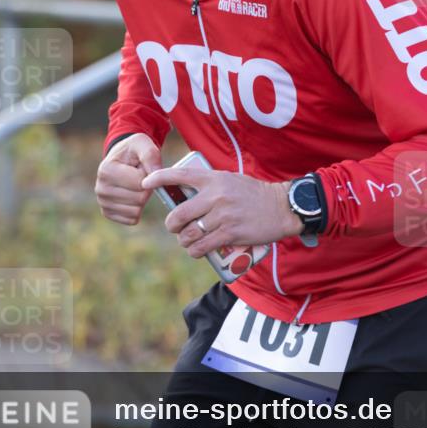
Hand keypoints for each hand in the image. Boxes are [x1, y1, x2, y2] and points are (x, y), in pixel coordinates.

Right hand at [95, 133, 161, 225]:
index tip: (142, 167)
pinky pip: (132, 219)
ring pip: (136, 211)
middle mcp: (100, 189)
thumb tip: (156, 174)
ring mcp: (102, 203)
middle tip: (141, 177)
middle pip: (139, 199)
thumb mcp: (142, 143)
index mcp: (106, 170)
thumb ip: (150, 154)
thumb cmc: (133, 151)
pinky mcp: (108, 214)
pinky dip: (138, 209)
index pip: (140, 183)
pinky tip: (133, 195)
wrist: (121, 160)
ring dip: (143, 198)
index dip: (149, 175)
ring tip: (136, 185)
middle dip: (147, 188)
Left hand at [141, 167, 302, 259]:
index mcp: (214, 179)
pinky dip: (194, 251)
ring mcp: (222, 216)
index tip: (145, 183)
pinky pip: (202, 247)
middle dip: (172, 225)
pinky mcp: (230, 234)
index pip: (180, 176)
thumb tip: (186, 194)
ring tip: (187, 241)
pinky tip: (196, 251)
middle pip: (179, 214)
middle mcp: (215, 196)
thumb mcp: (230, 179)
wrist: (281, 207)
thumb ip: (210, 184)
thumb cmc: (254, 193)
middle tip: (175, 227)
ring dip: (183, 241)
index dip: (159, 179)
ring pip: (189, 234)